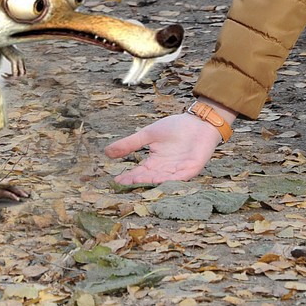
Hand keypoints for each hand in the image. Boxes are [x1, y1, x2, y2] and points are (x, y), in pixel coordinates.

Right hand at [104, 113, 222, 183]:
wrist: (198, 121)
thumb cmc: (175, 127)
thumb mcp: (148, 134)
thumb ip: (130, 143)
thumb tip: (106, 152)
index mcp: (155, 162)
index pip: (139, 172)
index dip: (128, 177)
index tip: (115, 181)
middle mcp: (165, 170)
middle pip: (149, 179)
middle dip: (137, 182)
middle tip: (124, 185)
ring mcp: (179, 171)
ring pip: (163, 180)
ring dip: (151, 182)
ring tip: (138, 182)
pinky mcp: (192, 168)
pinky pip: (181, 176)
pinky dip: (171, 179)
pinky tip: (161, 179)